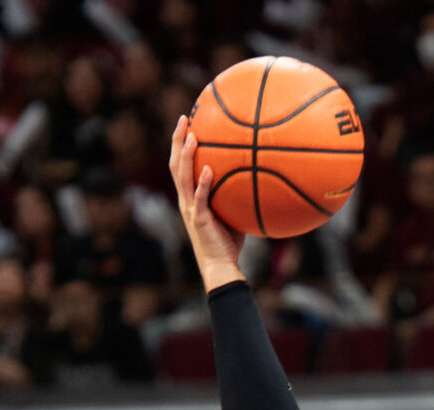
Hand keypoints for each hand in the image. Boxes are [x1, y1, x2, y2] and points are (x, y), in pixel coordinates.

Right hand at [169, 114, 245, 292]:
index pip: (181, 165)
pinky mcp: (198, 220)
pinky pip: (200, 198)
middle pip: (175, 164)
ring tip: (193, 135)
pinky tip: (208, 168)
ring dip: (186, 155)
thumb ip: (236, 191)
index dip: (180, 143)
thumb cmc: (228, 240)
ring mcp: (190, 209)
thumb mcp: (232, 209)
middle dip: (177, 140)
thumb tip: (257, 172)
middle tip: (184, 118)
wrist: (220, 265)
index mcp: (190, 196)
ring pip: (183, 177)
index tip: (187, 122)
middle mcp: (185, 199)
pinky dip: (203, 183)